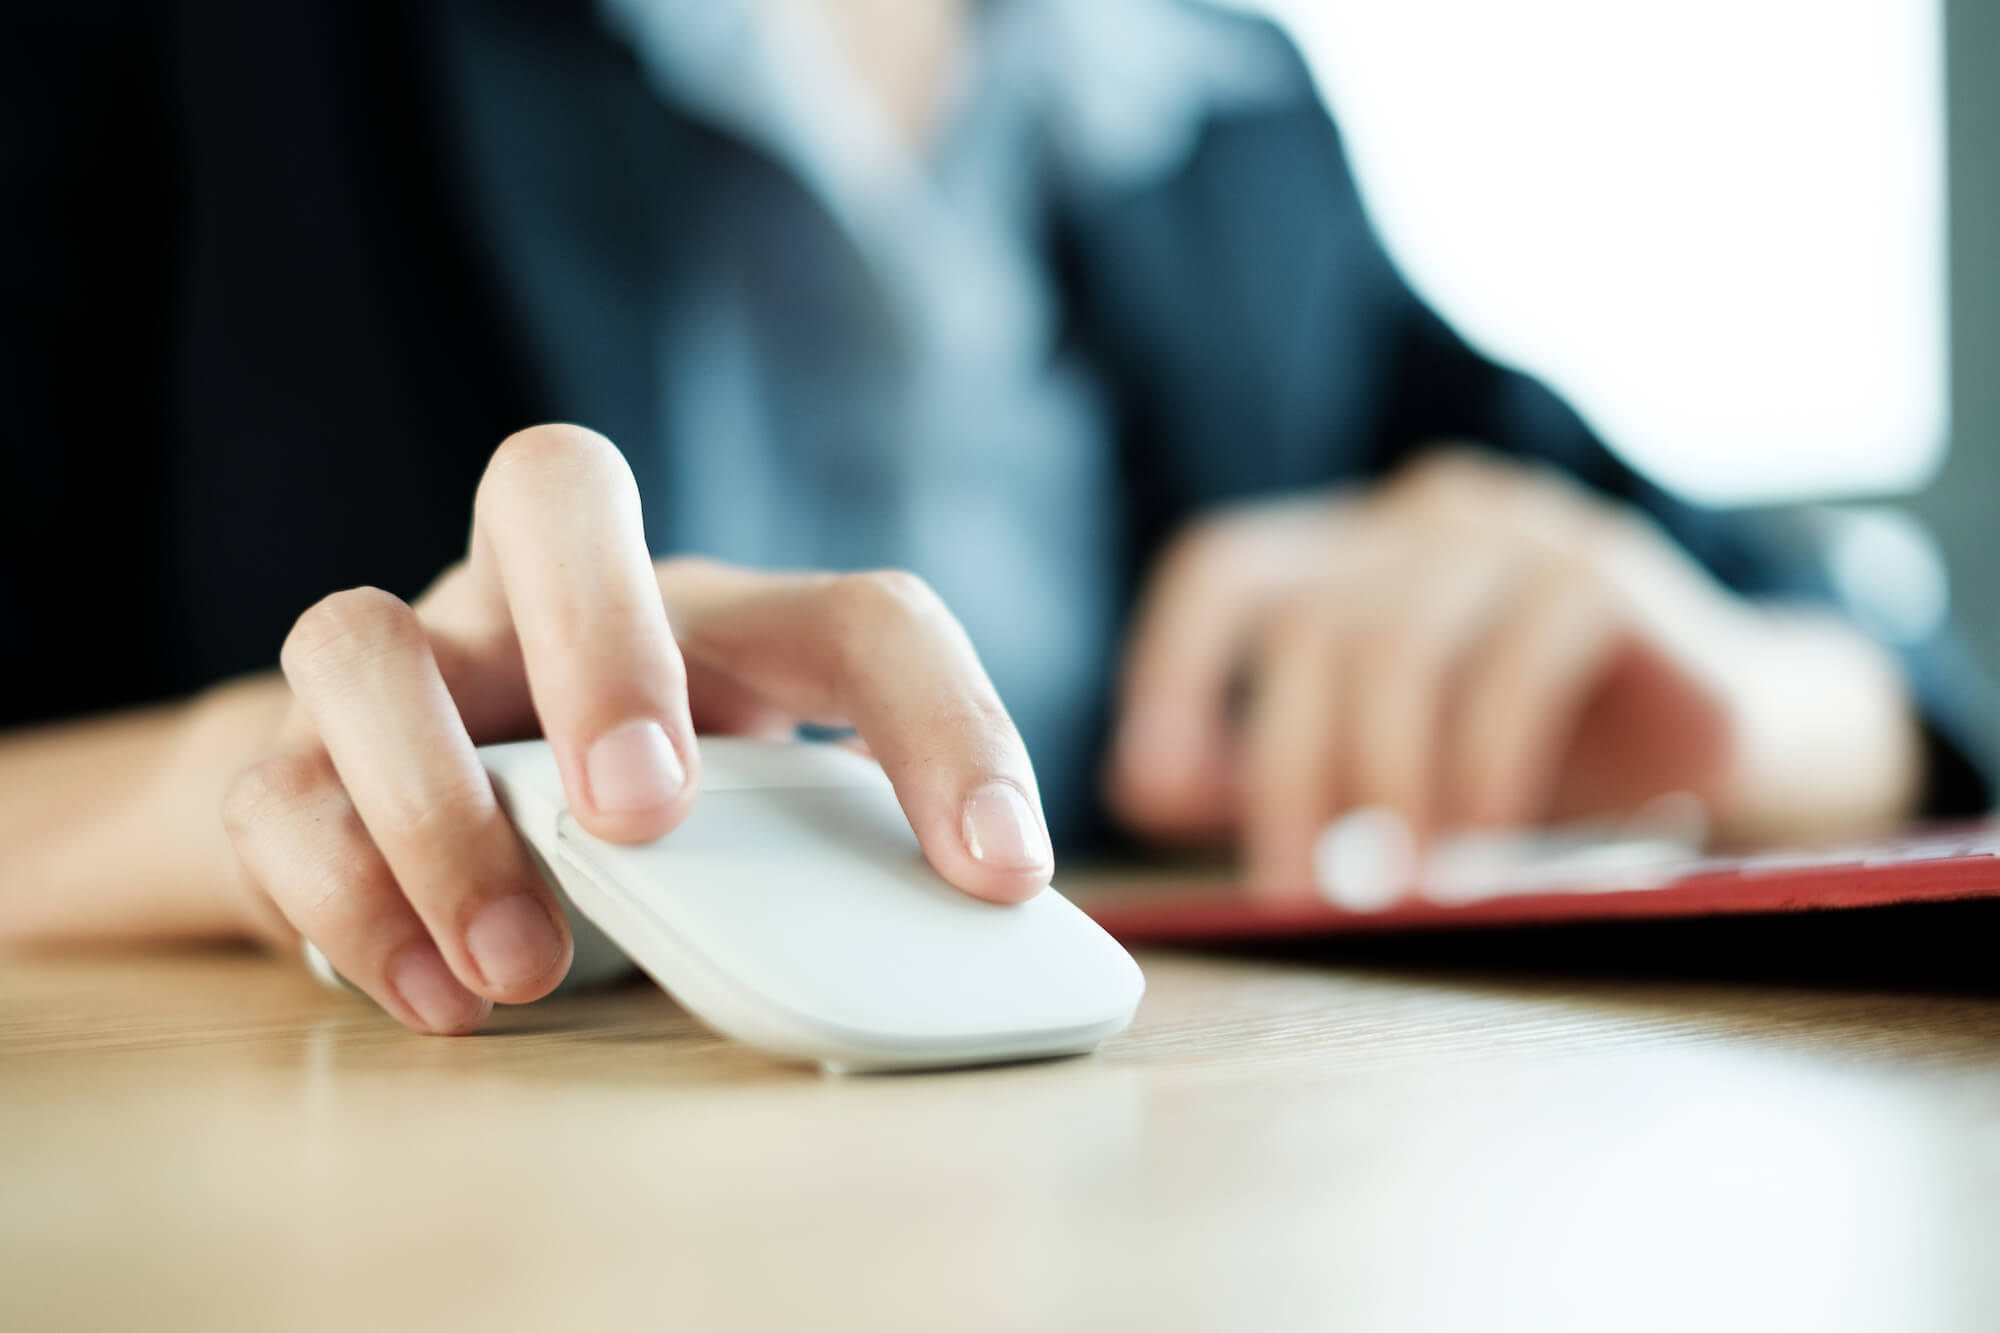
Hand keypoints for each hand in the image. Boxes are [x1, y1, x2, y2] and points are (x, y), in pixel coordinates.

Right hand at [221, 426, 1052, 1033]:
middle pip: (552, 486)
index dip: (945, 722)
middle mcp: (546, 602)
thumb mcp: (743, 829)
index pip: (851, 612)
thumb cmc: (619, 827)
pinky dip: (353, 902)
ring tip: (527, 965)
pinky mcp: (282, 761)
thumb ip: (825, 868)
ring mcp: (409, 667)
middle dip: (604, 645)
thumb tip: (954, 969)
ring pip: (363, 637)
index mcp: (712, 619)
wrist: (401, 826)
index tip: (997, 872)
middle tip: (648, 813)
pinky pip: (279, 797)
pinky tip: (441, 997)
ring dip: (444, 807)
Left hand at [1105, 449, 1918, 896]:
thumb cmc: (1529, 754)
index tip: (1153, 785)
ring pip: (1397, 644)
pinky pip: (1514, 666)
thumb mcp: (1384, 763)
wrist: (1722, 742)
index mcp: (1353, 548)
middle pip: (1310, 632)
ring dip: (1384, 785)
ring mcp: (1517, 533)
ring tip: (1393, 891)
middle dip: (1289, 778)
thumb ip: (1273, 762)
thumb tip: (1147, 781)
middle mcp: (1423, 520)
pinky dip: (1481, 768)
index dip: (1172, 670)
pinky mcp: (1607, 573)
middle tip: (1296, 895)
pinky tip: (1480, 845)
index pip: (1222, 569)